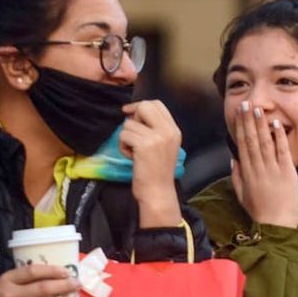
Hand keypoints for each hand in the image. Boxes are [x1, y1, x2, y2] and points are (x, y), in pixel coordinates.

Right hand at [0, 264, 80, 296]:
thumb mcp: (4, 282)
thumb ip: (23, 279)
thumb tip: (53, 275)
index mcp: (8, 280)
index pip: (32, 271)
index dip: (51, 270)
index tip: (65, 272)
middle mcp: (11, 295)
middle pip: (42, 289)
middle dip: (63, 286)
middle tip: (77, 285)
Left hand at [119, 100, 181, 227]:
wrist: (158, 192)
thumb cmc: (157, 172)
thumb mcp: (164, 146)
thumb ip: (155, 129)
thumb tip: (133, 113)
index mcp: (174, 130)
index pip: (156, 104)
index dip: (140, 106)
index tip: (129, 113)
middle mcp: (168, 131)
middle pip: (144, 106)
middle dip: (132, 118)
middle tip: (132, 134)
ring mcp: (157, 137)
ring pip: (129, 124)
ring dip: (126, 138)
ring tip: (134, 152)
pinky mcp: (144, 145)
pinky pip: (123, 135)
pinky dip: (123, 147)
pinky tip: (132, 157)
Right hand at [230, 101, 297, 227]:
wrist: (277, 224)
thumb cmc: (259, 211)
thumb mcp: (242, 194)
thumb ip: (237, 175)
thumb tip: (233, 157)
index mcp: (247, 173)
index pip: (242, 145)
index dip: (240, 127)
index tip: (238, 114)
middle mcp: (258, 168)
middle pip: (252, 140)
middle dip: (248, 121)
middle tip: (245, 104)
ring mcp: (273, 169)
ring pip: (265, 142)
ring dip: (261, 125)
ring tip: (258, 110)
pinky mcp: (288, 172)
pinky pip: (282, 151)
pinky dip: (279, 137)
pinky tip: (276, 124)